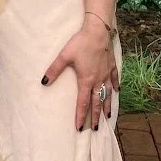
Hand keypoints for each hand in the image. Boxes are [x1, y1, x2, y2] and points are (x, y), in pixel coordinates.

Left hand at [40, 16, 118, 131]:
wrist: (98, 31)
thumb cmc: (80, 43)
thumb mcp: (64, 56)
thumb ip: (54, 70)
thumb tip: (44, 82)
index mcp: (86, 80)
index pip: (83, 103)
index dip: (80, 116)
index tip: (79, 127)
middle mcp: (98, 80)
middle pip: (97, 103)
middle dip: (95, 117)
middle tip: (94, 129)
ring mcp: (107, 74)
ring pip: (108, 94)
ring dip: (107, 106)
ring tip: (107, 116)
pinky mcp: (112, 66)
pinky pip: (115, 80)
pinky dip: (115, 87)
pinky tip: (116, 92)